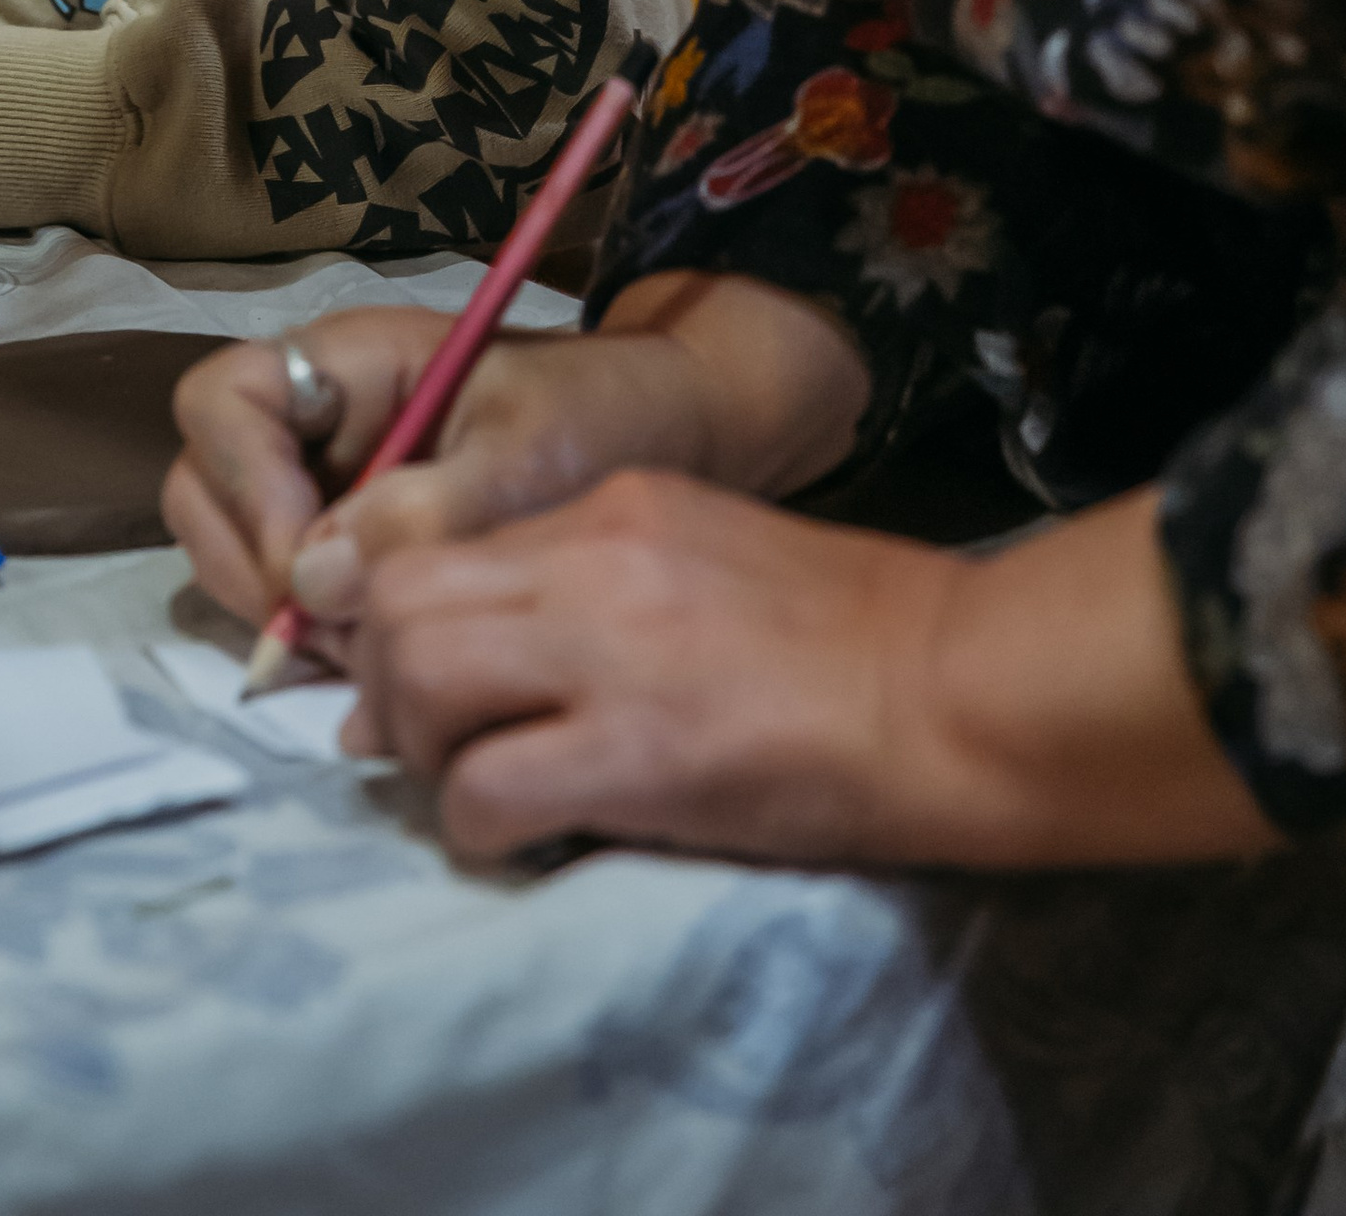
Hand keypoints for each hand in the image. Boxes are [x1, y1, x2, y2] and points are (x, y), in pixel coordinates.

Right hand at [163, 271, 870, 649]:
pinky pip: (295, 599)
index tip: (309, 566)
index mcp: (349, 362)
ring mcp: (330, 487)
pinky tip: (383, 671)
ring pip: (237, 551)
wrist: (678, 440)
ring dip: (278, 616)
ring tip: (366, 661)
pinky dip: (318, 642)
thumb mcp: (532, 454)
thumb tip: (315, 585)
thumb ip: (428, 512)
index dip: (244, 483)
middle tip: (329, 640)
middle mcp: (319, 422)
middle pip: (205, 486)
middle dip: (248, 567)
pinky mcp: (356, 554)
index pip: (223, 400)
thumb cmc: (609, 415)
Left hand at [344, 475, 1280, 874]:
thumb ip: (592, 587)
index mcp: (612, 507)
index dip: (395, 621)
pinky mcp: (642, 755)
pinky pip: (488, 790)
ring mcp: (612, 652)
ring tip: (471, 789)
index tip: (412, 685)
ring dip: (420, 751)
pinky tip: (525, 839)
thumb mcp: (706, 558)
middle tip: (424, 745)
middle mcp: (591, 557)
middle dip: (382, 683)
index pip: (436, 541)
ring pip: (418, 678)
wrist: (963, 689)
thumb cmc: (855, 635)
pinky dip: (476, 825)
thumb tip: (480, 658)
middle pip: (399, 599)